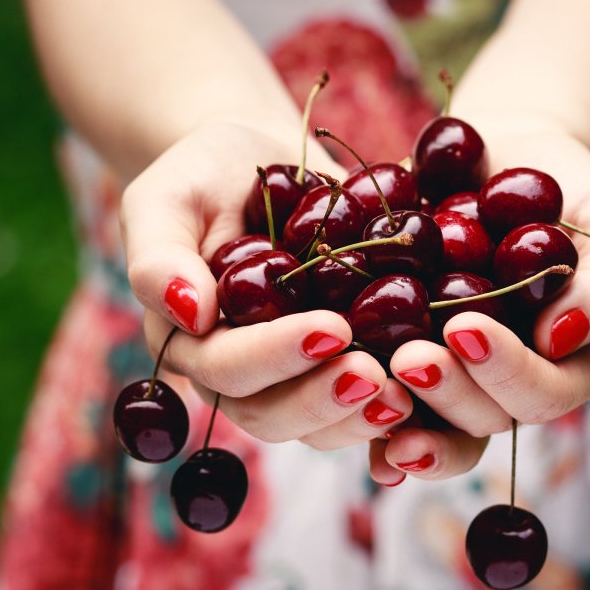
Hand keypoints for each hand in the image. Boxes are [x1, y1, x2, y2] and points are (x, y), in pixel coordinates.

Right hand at [125, 121, 415, 449]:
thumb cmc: (203, 175)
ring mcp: (289, 379)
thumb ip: (160, 255)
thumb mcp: (166, 197)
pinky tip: (429, 390)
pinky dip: (390, 408)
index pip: (226, 368)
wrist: (261, 163)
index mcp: (191, 342)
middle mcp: (237, 375)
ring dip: (360, 417)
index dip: (275, 355)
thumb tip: (191, 312)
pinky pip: (358, 408)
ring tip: (407, 391)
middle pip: (271, 414)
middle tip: (375, 373)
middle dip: (323, 399)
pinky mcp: (335, 369)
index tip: (330, 328)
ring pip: (318, 425)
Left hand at [368, 115, 589, 484]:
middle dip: (450, 395)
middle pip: (487, 420)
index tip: (466, 330)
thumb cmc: (568, 186)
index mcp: (568, 363)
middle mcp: (510, 383)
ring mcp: (455, 377)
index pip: (549, 394)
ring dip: (404, 415)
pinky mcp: (402, 356)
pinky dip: (364, 418)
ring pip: (434, 424)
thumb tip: (561, 339)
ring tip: (367, 379)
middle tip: (411, 360)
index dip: (510, 375)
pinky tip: (340, 406)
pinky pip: (384, 402)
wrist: (499, 154)